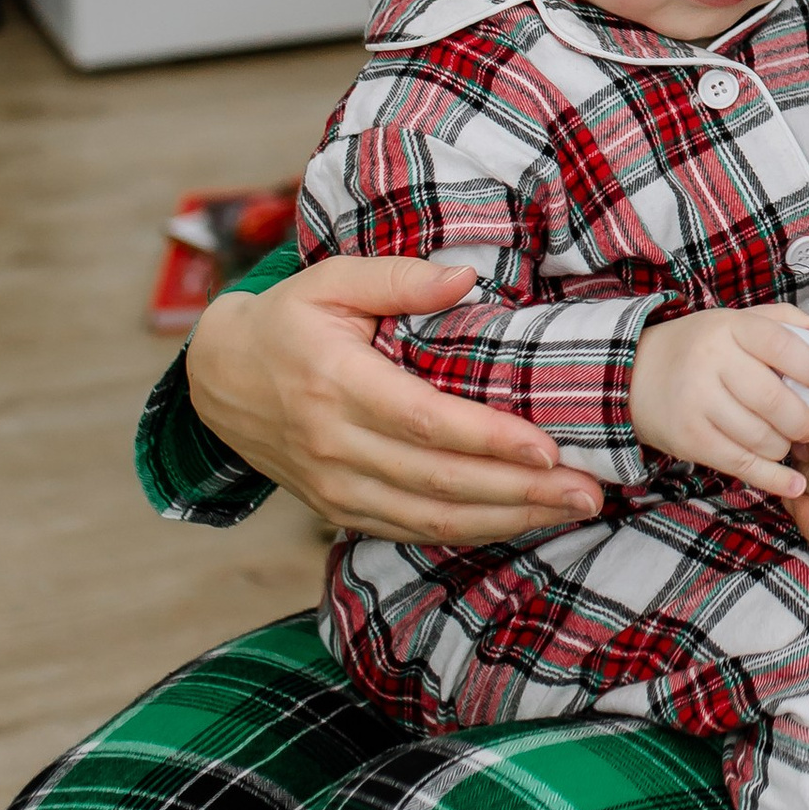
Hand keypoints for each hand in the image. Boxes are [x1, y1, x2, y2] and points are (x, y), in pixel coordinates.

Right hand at [184, 258, 608, 541]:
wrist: (218, 382)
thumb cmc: (287, 321)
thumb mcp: (329, 280)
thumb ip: (396, 277)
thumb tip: (465, 279)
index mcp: (335, 384)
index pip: (425, 422)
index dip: (489, 439)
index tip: (550, 448)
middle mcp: (334, 446)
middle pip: (439, 482)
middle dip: (521, 491)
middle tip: (590, 491)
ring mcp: (334, 488)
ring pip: (430, 519)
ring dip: (508, 520)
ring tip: (573, 510)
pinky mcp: (338, 510)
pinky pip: (411, 532)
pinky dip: (470, 532)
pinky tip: (521, 521)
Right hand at [631, 308, 808, 501]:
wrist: (632, 375)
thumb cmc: (697, 347)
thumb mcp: (734, 321)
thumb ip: (782, 321)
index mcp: (729, 327)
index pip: (780, 344)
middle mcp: (711, 363)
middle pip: (772, 399)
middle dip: (804, 420)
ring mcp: (697, 403)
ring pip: (759, 436)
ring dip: (785, 445)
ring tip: (787, 441)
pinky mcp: (690, 439)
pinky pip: (740, 464)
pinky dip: (773, 478)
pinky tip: (795, 484)